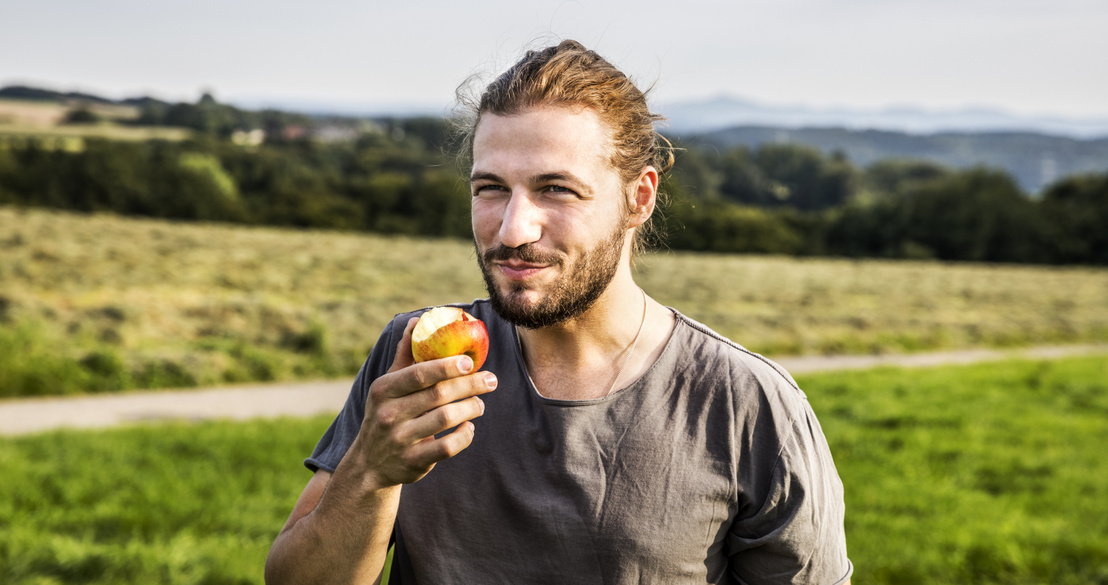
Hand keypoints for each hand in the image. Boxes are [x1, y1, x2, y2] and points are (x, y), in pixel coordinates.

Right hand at [357, 317, 496, 488]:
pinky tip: (469, 427)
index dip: (447, 366)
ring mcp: (400, 440)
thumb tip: (417, 321)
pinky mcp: (413, 462)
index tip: (470, 362)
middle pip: (438, 395)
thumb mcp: (387, 386)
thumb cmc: (385, 414)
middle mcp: (389, 414)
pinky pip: (447, 447)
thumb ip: (404, 355)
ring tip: (480, 404)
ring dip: (470, 408)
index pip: (419, 374)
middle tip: (491, 380)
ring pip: (446, 419)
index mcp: (384, 390)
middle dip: (470, 385)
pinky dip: (464, 435)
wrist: (369, 464)